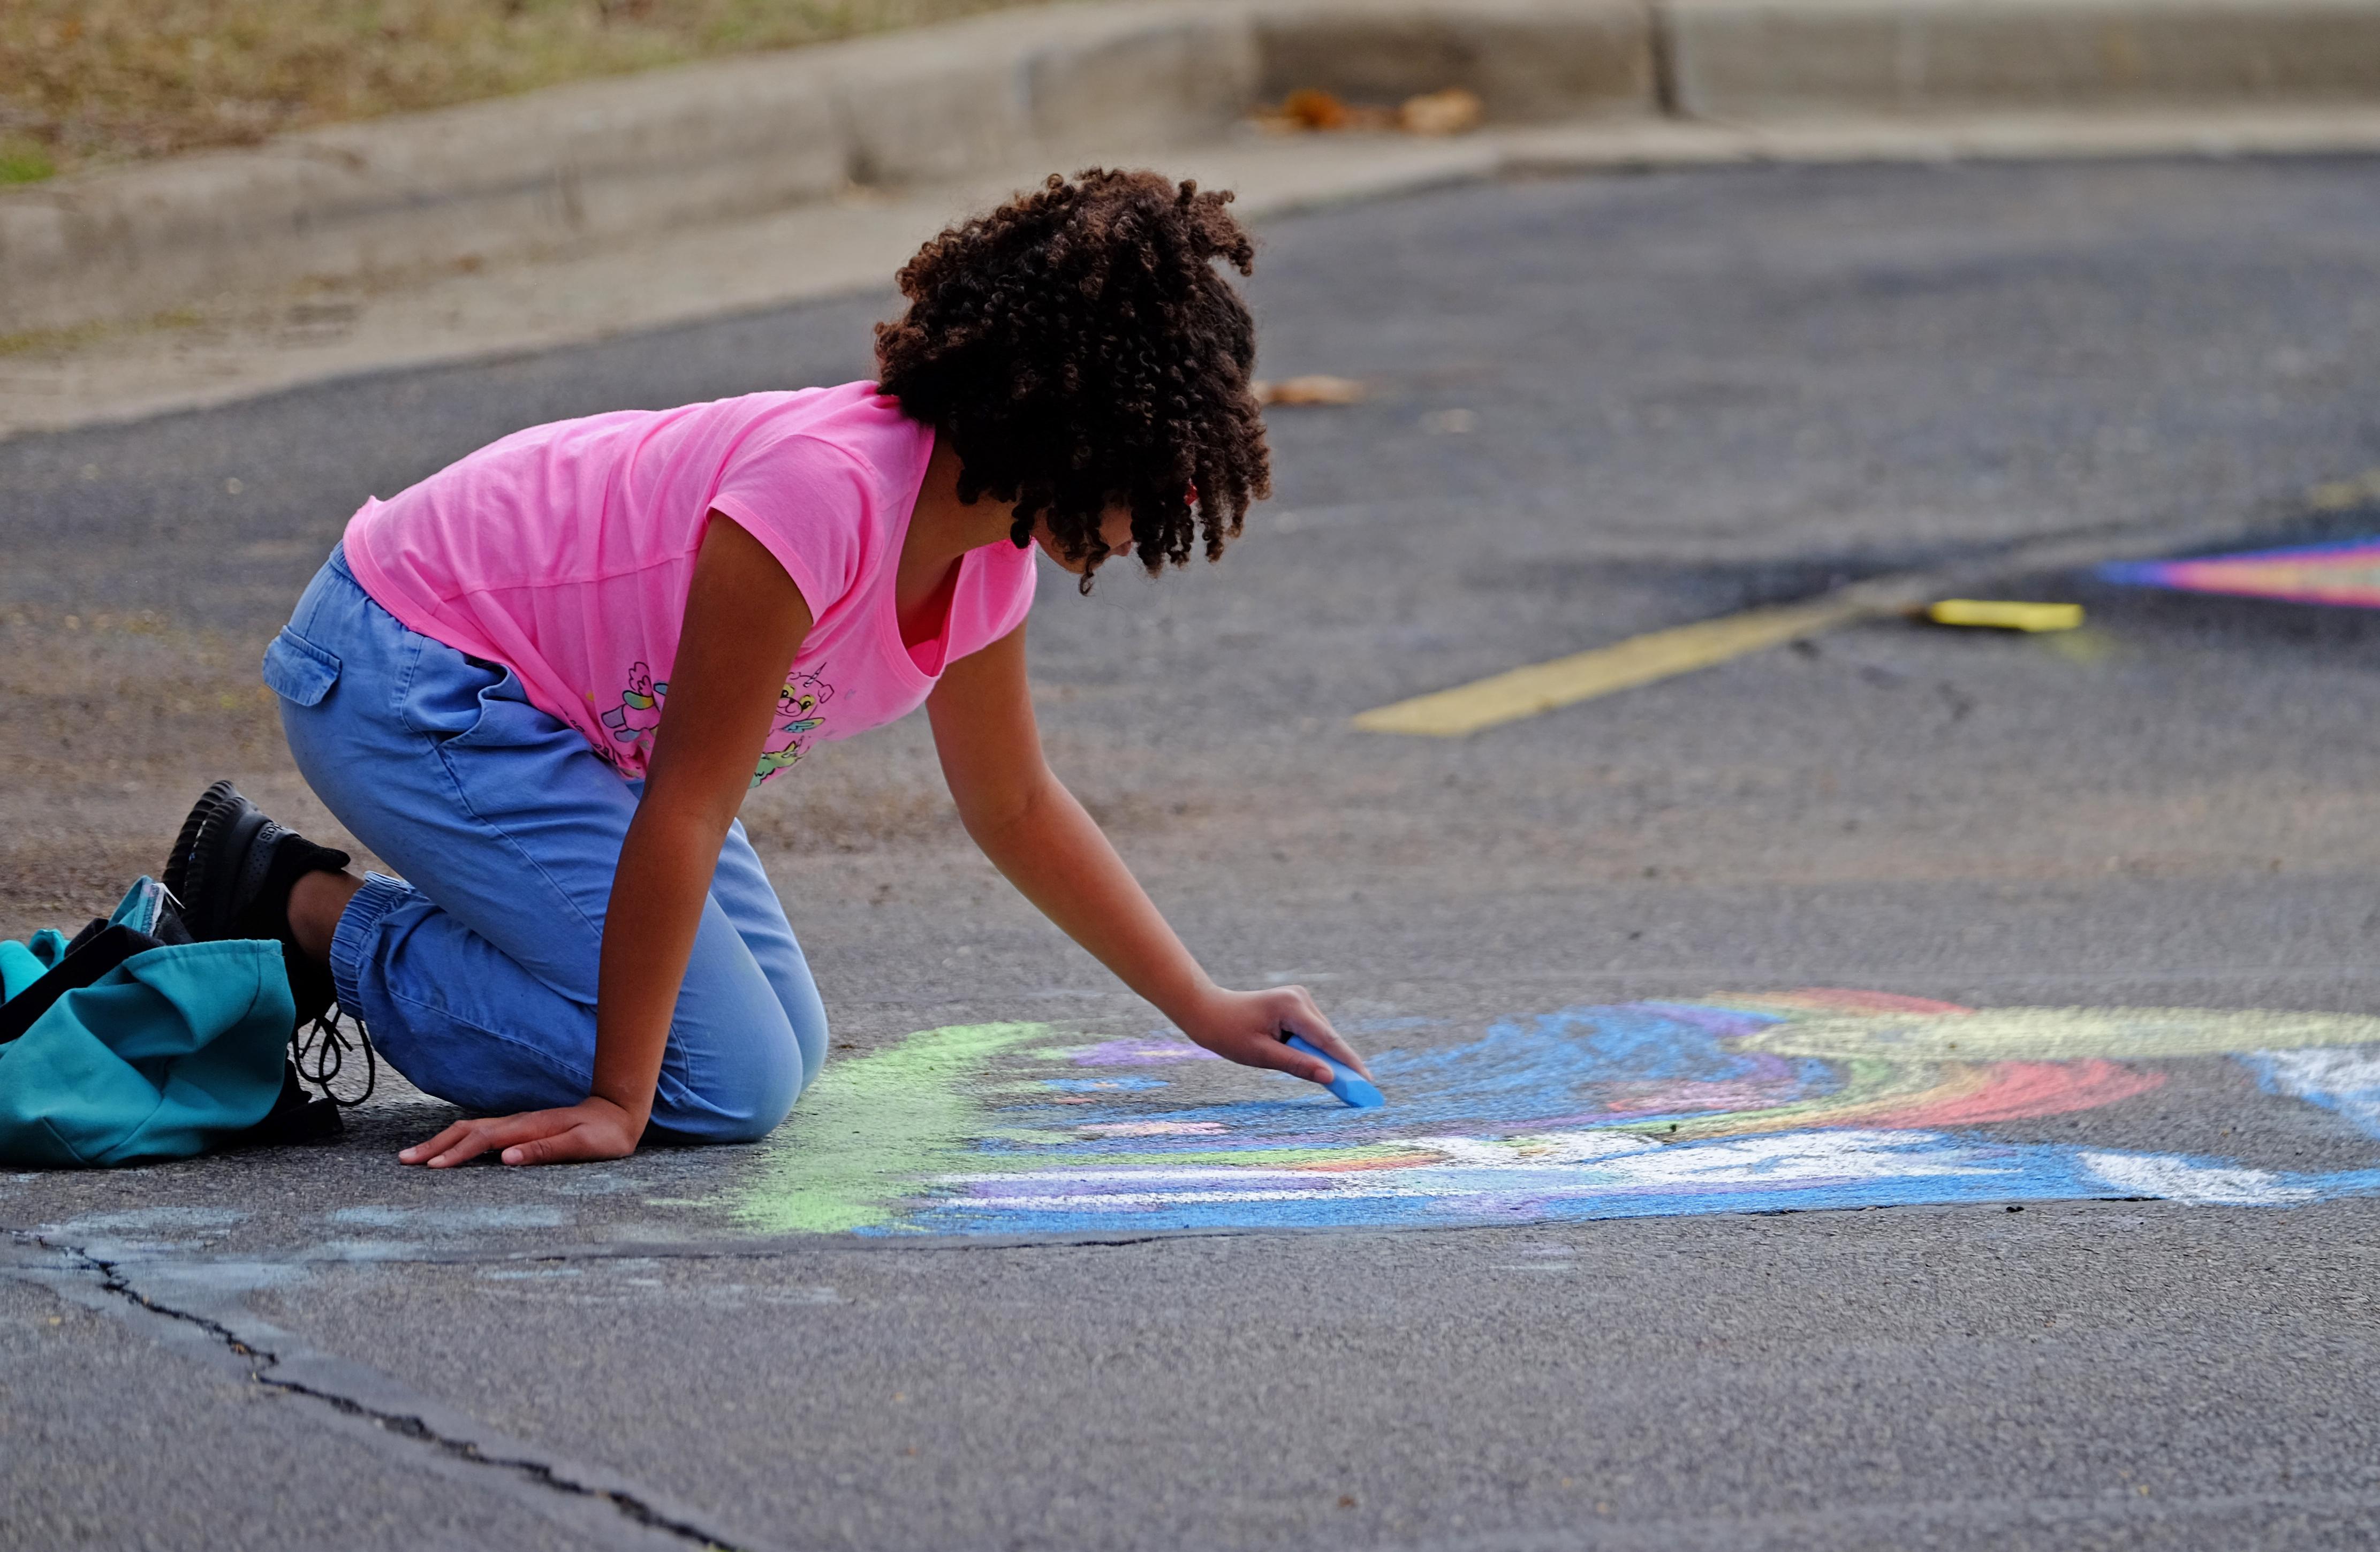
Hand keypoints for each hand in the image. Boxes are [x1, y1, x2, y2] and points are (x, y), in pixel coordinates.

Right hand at [398, 1095, 644, 1167]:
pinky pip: (483, 1133)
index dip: (457, 1153)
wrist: (620, 1112)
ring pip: (473, 1130)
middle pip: (469, 1131)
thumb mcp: (582, 1146)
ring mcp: (519, 1124)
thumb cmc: (604, 1135)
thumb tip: (507, 1157)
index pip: (484, 1140)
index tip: (432, 1166)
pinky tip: (449, 1150)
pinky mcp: (521, 1129)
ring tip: (416, 1156)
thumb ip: (546, 1150)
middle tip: (406, 1160)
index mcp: (529, 1128)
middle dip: (436, 1145)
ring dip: (443, 1141)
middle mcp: (519, 1123)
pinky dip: (459, 1140)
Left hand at [1177, 985, 1372, 1087]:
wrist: (1208, 1011)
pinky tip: (1320, 1067)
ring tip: (1344, 1084)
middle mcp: (1301, 998)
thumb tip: (1329, 1077)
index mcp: (1292, 1007)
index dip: (1350, 1062)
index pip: (1328, 1040)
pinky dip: (1316, 1050)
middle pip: (1328, 1038)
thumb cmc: (1229, 1033)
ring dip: (1327, 1057)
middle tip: (1359, 1092)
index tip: (1367, 1081)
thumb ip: (1297, 1065)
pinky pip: (1312, 1033)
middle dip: (1342, 1063)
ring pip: (1322, 1036)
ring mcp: (1299, 999)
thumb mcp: (1262, 1055)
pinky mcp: (1296, 1006)